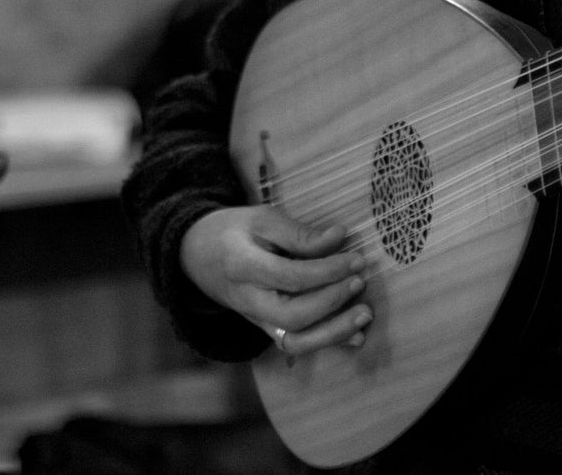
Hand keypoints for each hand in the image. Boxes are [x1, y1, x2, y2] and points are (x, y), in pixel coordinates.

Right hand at [180, 205, 371, 355]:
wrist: (196, 255)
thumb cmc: (233, 231)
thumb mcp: (262, 219)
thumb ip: (299, 233)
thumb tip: (340, 237)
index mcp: (244, 269)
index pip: (292, 278)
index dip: (329, 271)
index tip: (357, 258)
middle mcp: (250, 302)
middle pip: (293, 317)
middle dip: (333, 302)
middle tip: (361, 280)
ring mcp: (257, 319)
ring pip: (295, 341)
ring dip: (334, 332)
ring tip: (365, 314)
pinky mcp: (266, 327)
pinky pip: (296, 343)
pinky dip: (327, 342)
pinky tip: (356, 335)